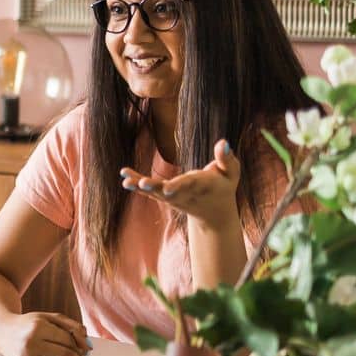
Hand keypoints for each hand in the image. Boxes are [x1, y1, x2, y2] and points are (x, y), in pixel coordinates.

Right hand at [0, 311, 88, 355]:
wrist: (1, 331)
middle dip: (74, 355)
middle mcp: (30, 343)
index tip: (79, 346)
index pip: (68, 340)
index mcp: (38, 327)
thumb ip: (72, 326)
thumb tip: (88, 346)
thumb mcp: (49, 317)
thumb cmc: (29, 324)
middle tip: (75, 354)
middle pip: (64, 354)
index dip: (77, 343)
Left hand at [120, 138, 240, 231]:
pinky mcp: (165, 196)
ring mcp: (173, 197)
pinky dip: (136, 183)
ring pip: (155, 193)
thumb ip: (227, 159)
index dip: (178, 185)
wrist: (214, 213)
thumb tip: (224, 142)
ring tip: (126, 182)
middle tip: (142, 183)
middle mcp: (185, 193)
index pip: (189, 185)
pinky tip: (124, 175)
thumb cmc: (223, 186)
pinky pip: (149, 191)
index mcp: (202, 186)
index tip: (168, 189)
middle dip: (155, 187)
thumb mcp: (231, 173)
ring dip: (140, 186)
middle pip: (168, 191)